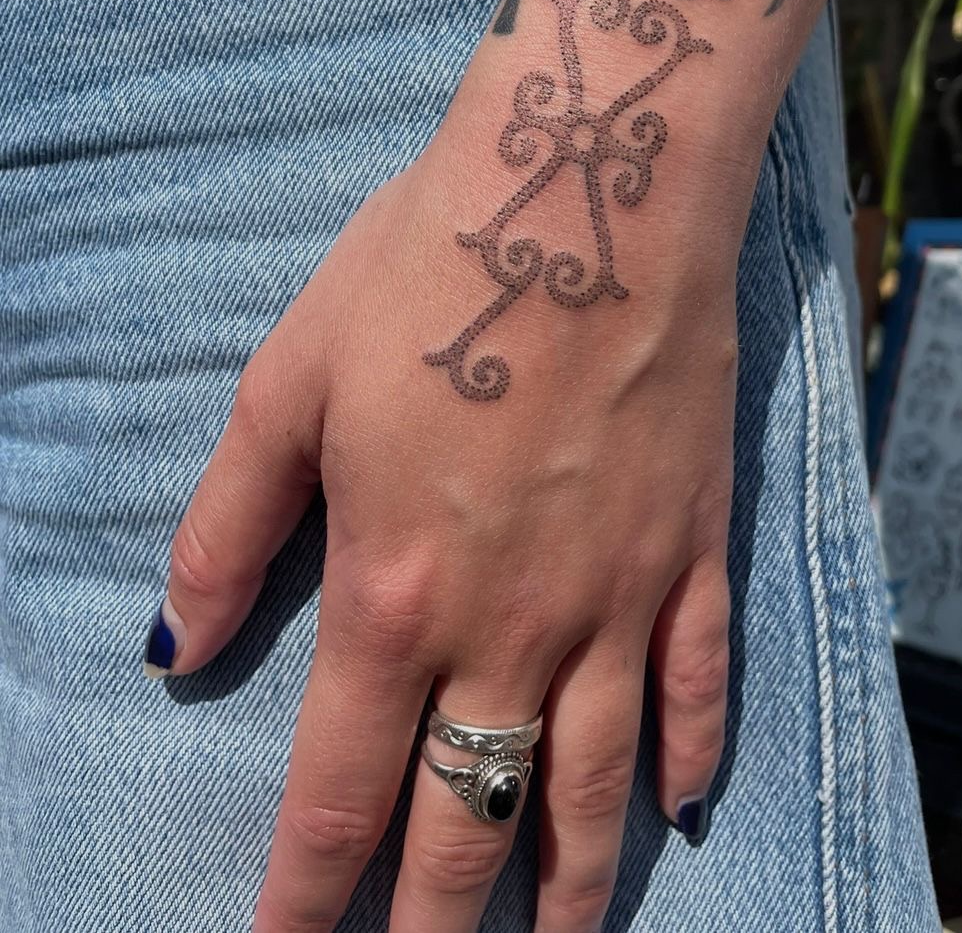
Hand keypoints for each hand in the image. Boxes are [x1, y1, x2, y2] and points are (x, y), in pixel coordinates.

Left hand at [153, 130, 737, 932]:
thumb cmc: (428, 271)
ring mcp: (617, 595)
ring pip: (591, 785)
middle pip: (468, 823)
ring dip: (565, 889)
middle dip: (435, 928)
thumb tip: (177, 644)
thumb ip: (229, 522)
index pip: (338, 792)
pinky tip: (673, 811)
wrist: (589, 192)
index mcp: (394, 593)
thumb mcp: (291, 379)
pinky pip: (695, 685)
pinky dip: (685, 760)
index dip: (304, 897)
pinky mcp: (694, 547)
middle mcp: (511, 626)